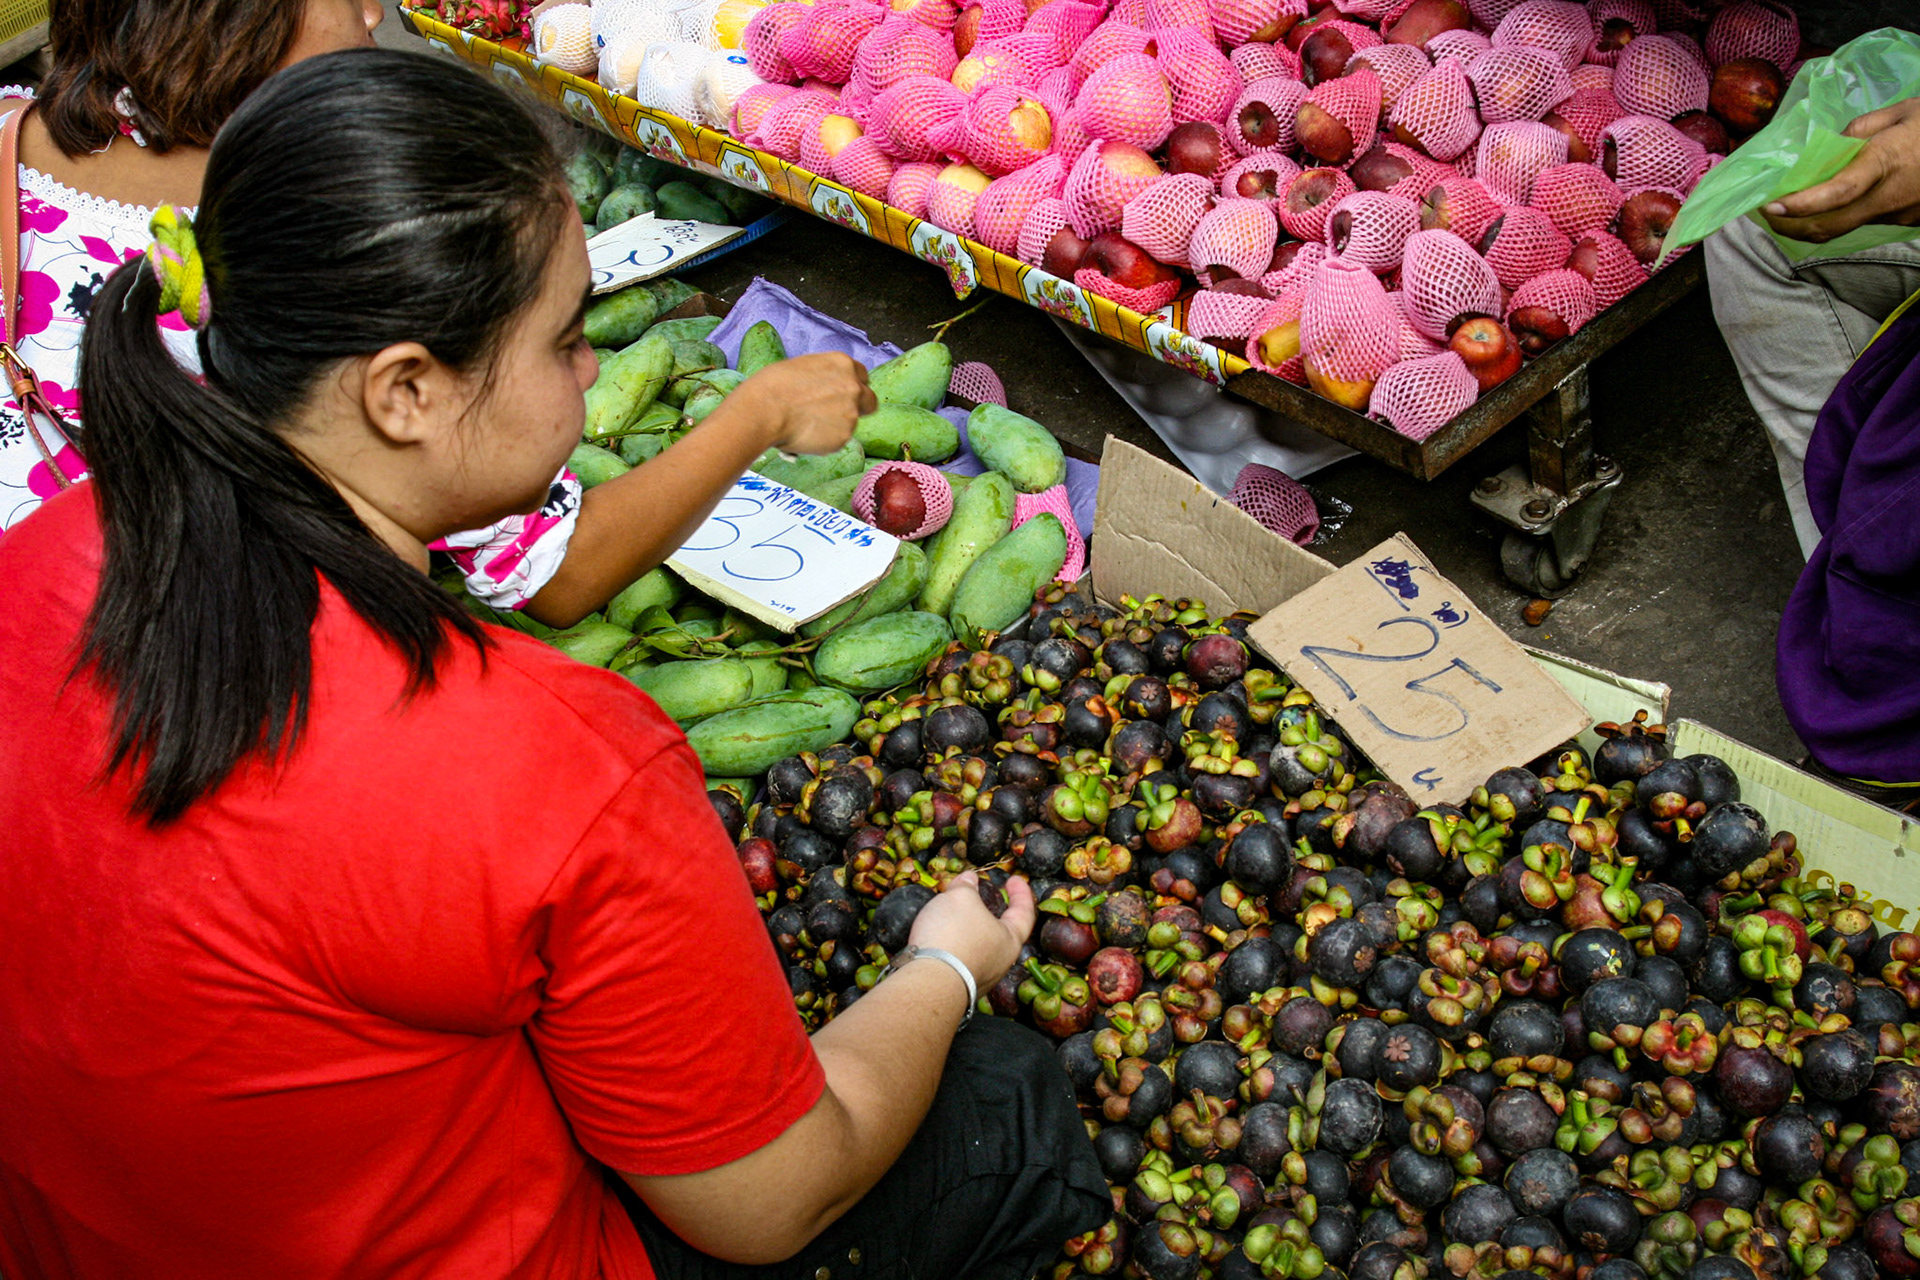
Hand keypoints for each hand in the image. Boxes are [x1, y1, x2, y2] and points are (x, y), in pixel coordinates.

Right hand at [740, 352, 875, 455]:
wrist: (764, 410)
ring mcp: (851, 414)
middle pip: (870, 401)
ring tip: (806, 424)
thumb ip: (825, 377)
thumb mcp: (805, 367)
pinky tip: (805, 434)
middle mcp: (854, 388)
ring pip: (850, 423)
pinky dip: (825, 441)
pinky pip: (837, 440)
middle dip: (858, 408)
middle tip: (836, 414)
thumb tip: (827, 389)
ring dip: (835, 425)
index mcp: (843, 365)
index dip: (852, 386)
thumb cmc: (774, 386)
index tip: (841, 393)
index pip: (862, 376)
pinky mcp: (843, 438)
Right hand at [907, 871, 1035, 989]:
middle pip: (997, 930)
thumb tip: (969, 879)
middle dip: (984, 910)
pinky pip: (958, 959)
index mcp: (1010, 941)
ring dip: (965, 927)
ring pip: (976, 946)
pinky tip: (936, 935)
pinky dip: (952, 943)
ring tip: (947, 912)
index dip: (1020, 892)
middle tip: (972, 895)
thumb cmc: (953, 935)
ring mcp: (979, 978)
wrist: (928, 983)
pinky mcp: (957, 987)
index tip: (1013, 879)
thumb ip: (967, 886)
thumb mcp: (961, 898)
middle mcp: (999, 963)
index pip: (1024, 912)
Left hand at [1763, 97, 1919, 242]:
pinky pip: (1870, 219)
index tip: (1770, 206)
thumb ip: (1862, 128)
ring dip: (1818, 219)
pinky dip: (1850, 211)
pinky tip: (1845, 196)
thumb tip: (1830, 146)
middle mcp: (1892, 196)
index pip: (1837, 193)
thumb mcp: (1906, 110)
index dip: (1800, 206)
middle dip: (1791, 227)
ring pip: (1848, 225)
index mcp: (1888, 161)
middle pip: (1830, 227)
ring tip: (1797, 203)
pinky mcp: (1910, 222)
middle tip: (1769, 215)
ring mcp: (1902, 214)